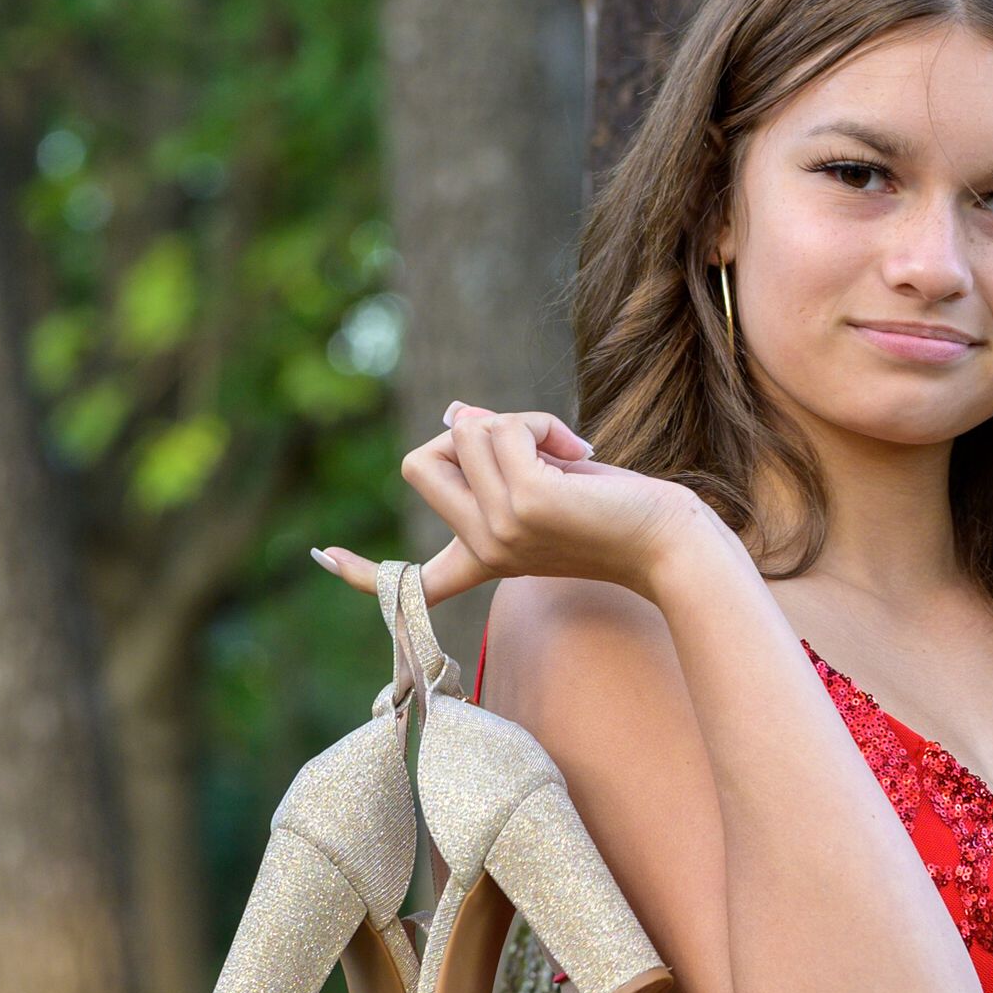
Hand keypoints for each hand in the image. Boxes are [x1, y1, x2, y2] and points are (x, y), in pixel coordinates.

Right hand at [311, 400, 712, 608]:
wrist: (670, 541)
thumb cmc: (620, 513)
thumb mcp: (543, 479)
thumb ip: (495, 454)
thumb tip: (454, 416)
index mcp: (483, 558)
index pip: (409, 577)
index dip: (362, 570)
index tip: (323, 557)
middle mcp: (481, 550)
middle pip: (419, 461)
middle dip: (466, 433)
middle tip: (531, 448)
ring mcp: (497, 533)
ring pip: (465, 434)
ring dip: (518, 421)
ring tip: (570, 456)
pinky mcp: (522, 507)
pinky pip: (500, 429)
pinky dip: (538, 423)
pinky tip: (579, 455)